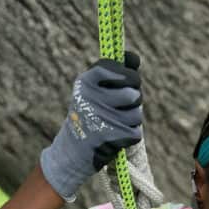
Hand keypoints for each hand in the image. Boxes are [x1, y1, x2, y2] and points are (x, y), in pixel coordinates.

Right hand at [39, 54, 143, 200]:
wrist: (72, 150)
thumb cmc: (88, 113)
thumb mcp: (93, 89)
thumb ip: (115, 72)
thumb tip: (134, 58)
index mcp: (85, 82)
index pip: (114, 66)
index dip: (127, 73)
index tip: (128, 80)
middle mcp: (90, 98)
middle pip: (133, 93)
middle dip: (134, 99)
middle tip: (124, 104)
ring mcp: (99, 118)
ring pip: (136, 114)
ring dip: (132, 119)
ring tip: (116, 122)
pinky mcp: (109, 139)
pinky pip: (135, 132)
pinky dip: (129, 136)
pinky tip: (115, 136)